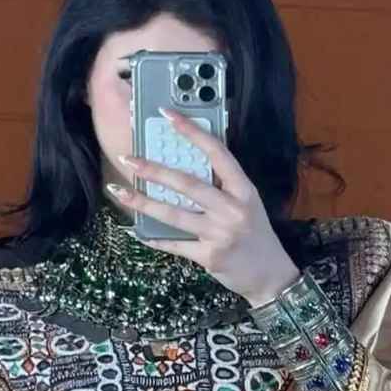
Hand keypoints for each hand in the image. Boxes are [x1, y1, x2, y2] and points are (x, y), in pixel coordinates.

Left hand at [108, 106, 299, 306]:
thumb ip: (223, 187)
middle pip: (188, 184)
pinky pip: (175, 244)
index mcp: (243, 190)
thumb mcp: (247, 204)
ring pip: (174, 214)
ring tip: (119, 193)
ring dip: (143, 203)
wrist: (270, 275)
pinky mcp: (209, 256)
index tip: (168, 115)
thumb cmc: (255, 235)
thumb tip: (186, 165)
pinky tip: (137, 231)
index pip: (217, 153)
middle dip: (154, 170)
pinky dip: (154, 238)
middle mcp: (232, 209)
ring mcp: (219, 234)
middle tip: (128, 160)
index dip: (191, 132)